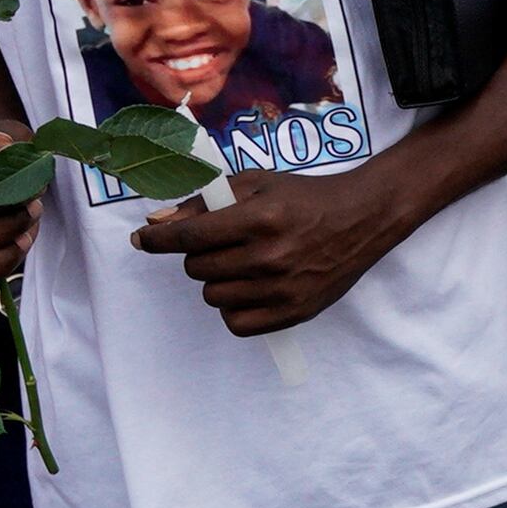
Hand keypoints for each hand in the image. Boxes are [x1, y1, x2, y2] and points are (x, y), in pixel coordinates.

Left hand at [128, 167, 409, 336]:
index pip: (189, 237)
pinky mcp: (295, 312)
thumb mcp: (257, 184)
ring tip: (241, 265)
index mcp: (259, 218)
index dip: (157, 240)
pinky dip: (234, 308)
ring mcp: (283, 287)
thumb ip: (204, 202)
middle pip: (197, 269)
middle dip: (199, 255)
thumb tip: (156, 223)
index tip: (143, 240)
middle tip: (221, 244)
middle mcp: (270, 255)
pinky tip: (249, 289)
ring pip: (213, 296)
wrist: (362, 218)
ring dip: (217, 281)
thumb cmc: (305, 198)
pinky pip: (236, 323)